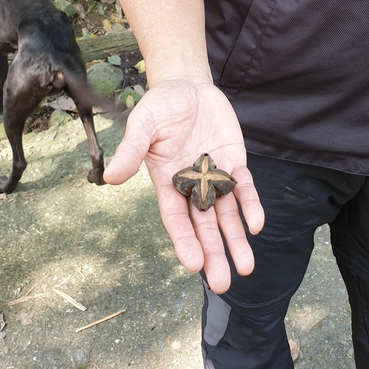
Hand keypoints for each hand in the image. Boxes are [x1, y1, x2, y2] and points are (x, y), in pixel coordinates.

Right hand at [103, 78, 264, 292]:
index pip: (175, 218)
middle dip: (213, 252)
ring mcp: (214, 176)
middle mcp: (191, 186)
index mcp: (166, 183)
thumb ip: (131, 150)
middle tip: (223, 283)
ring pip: (226, 214)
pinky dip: (250, 205)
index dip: (184, 241)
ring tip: (246, 266)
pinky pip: (243, 187)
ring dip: (236, 238)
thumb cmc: (159, 107)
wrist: (186, 86)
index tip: (194, 265)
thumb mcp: (143, 125)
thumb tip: (110, 177)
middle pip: (203, 225)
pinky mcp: (233, 162)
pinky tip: (257, 224)